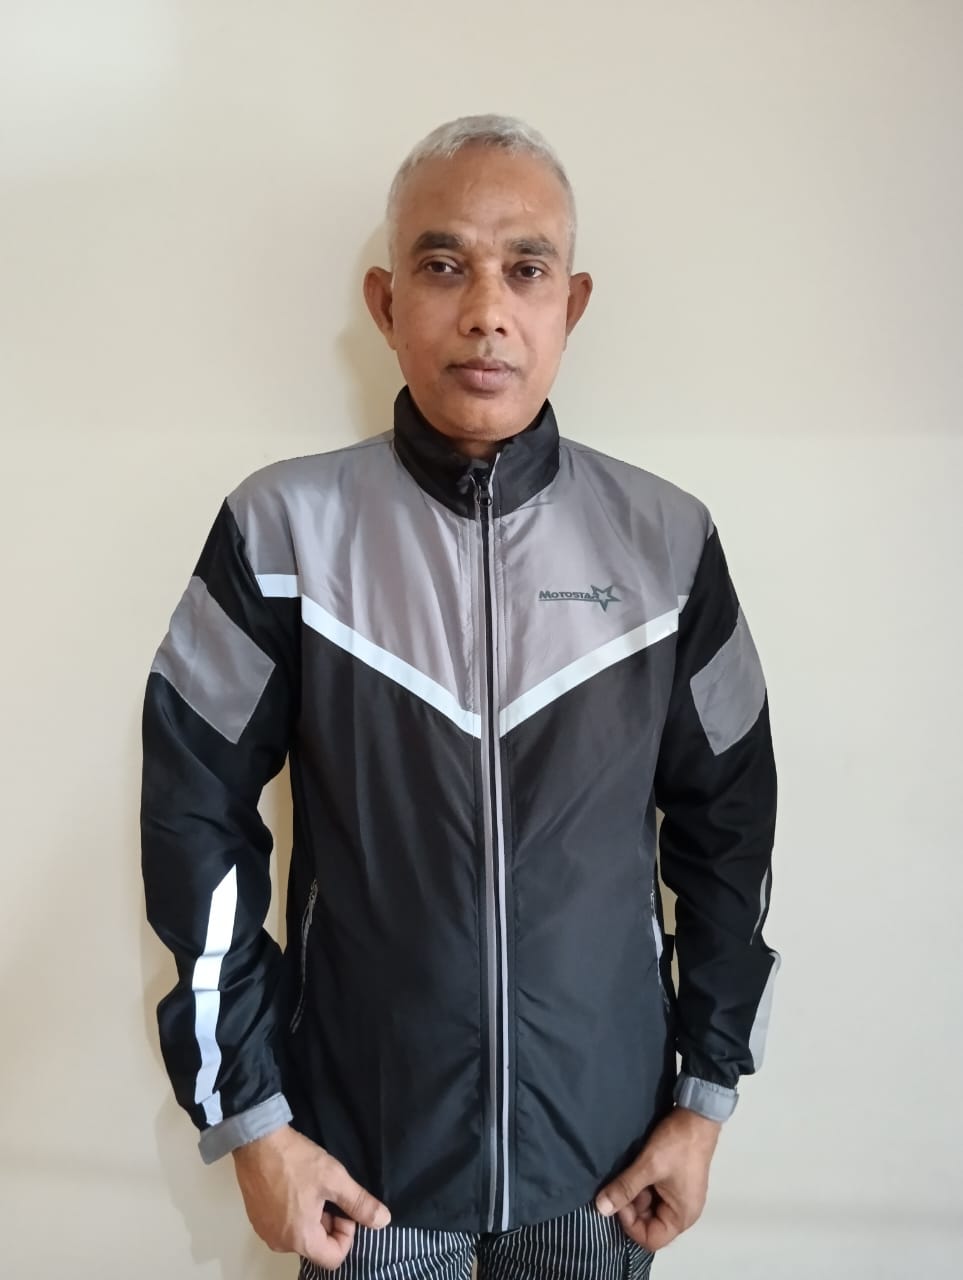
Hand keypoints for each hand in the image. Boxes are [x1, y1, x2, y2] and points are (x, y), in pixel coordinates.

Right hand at [232, 1124, 390, 1269]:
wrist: (257, 1141)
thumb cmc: (297, 1161)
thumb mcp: (334, 1178)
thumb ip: (359, 1203)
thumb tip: (383, 1221)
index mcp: (300, 1240)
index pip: (334, 1258)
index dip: (346, 1234)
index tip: (343, 1207)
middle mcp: (280, 1244)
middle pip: (316, 1246)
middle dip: (329, 1223)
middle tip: (328, 1193)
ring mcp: (265, 1232)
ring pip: (300, 1235)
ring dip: (312, 1217)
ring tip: (311, 1187)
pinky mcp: (256, 1219)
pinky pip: (284, 1226)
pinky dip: (294, 1212)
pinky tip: (295, 1186)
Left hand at [595, 1108, 720, 1251]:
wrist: (697, 1115)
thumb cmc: (678, 1144)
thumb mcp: (648, 1166)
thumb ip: (625, 1188)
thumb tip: (601, 1208)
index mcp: (682, 1216)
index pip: (650, 1239)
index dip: (630, 1224)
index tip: (620, 1200)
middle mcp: (682, 1212)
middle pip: (649, 1224)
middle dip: (631, 1208)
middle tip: (620, 1185)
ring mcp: (679, 1196)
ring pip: (649, 1207)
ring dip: (635, 1194)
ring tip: (628, 1174)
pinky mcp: (674, 1182)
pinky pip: (654, 1193)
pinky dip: (641, 1185)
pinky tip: (635, 1170)